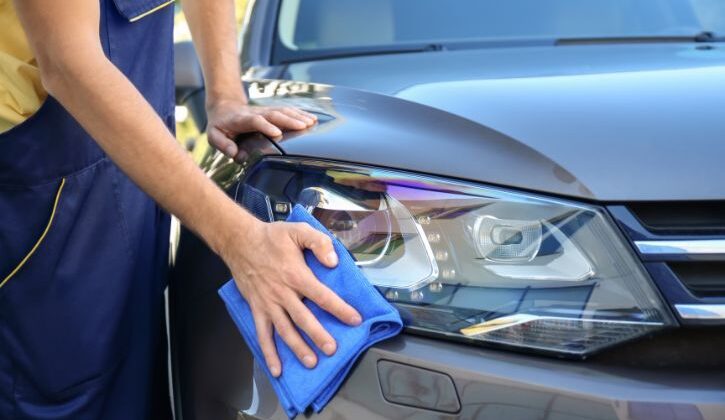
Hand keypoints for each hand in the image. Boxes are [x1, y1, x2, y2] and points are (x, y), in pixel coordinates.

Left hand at [206, 98, 316, 157]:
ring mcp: (264, 111)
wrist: (224, 106)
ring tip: (312, 122)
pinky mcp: (271, 112)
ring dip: (297, 116)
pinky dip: (300, 113)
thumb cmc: (220, 125)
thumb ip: (223, 145)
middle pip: (273, 114)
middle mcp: (255, 113)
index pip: (254, 121)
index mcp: (241, 120)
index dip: (265, 126)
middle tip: (304, 126)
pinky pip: (287, 111)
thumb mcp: (214, 136)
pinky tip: (312, 118)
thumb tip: (235, 153)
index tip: (277, 133)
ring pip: (282, 111)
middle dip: (289, 120)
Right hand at [222, 219, 361, 376]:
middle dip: (319, 336)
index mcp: (296, 275)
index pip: (322, 296)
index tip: (355, 320)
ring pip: (285, 330)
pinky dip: (268, 352)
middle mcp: (283, 293)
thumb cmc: (271, 237)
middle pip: (304, 319)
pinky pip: (262, 334)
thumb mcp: (298, 230)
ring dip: (298, 348)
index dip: (339, 309)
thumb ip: (318, 243)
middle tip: (332, 349)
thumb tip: (333, 262)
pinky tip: (277, 368)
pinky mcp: (257, 309)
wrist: (240, 241)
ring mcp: (269, 304)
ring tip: (311, 362)